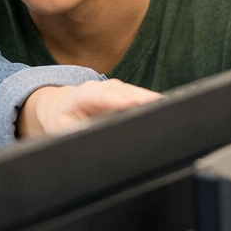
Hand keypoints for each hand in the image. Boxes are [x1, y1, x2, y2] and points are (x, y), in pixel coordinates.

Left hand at [19, 79, 161, 137]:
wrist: (62, 107)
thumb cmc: (62, 120)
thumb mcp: (61, 130)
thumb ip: (74, 134)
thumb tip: (85, 142)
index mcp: (83, 95)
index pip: (101, 96)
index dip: (117, 100)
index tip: (131, 103)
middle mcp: (102, 88)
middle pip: (124, 92)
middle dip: (141, 99)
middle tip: (160, 107)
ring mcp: (116, 89)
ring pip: (136, 93)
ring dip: (151, 100)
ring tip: (169, 108)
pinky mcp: (126, 94)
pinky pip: (142, 97)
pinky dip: (153, 103)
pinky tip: (166, 108)